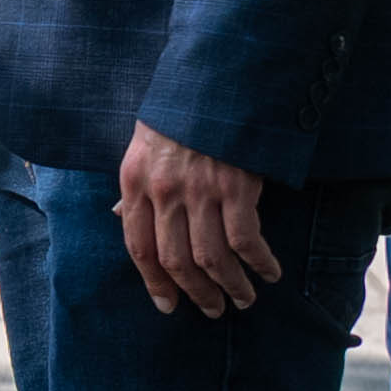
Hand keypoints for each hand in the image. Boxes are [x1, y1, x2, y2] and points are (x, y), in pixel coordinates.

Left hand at [114, 123, 280, 314]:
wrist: (216, 81)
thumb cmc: (178, 114)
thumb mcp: (141, 146)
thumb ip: (135, 186)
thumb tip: (120, 217)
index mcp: (135, 183)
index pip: (139, 248)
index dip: (154, 283)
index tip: (168, 306)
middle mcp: (165, 191)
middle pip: (176, 260)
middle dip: (196, 294)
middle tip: (213, 310)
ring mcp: (201, 190)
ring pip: (212, 258)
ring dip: (230, 286)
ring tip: (243, 300)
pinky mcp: (236, 186)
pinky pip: (246, 239)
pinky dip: (259, 262)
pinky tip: (269, 272)